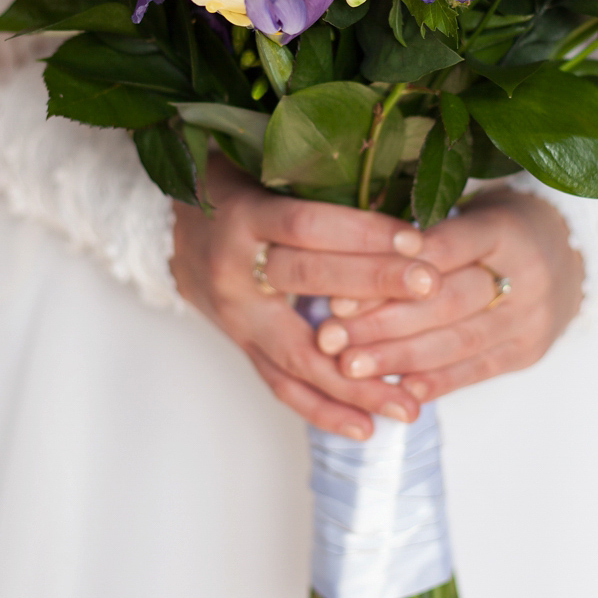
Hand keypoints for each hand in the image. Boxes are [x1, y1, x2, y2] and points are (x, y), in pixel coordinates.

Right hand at [171, 157, 443, 438]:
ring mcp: (235, 316)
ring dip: (356, 382)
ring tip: (409, 402)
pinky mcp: (240, 344)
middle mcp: (234, 270)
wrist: (166, 229)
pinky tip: (366, 427)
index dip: (362, 231)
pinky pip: (281, 384)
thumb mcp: (264, 170)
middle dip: (375, 287)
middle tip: (431, 290)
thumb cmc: (231, 188)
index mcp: (242, 216)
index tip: (416, 238)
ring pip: (297, 354)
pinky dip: (323, 409)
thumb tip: (401, 188)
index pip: (308, 225)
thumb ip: (319, 182)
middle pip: (308, 282)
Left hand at [310, 187, 582, 403]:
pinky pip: (477, 370)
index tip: (342, 291)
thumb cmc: (498, 228)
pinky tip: (398, 389)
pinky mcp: (528, 351)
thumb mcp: (469, 210)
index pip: (446, 249)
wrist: (569, 258)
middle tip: (330, 336)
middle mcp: (526, 274)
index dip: (394, 271)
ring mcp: (531, 318)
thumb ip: (422, 232)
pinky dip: (436, 382)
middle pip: (447, 302)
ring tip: (350, 367)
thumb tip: (347, 259)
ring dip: (398, 358)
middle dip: (383, 322)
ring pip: (457, 342)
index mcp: (505, 229)